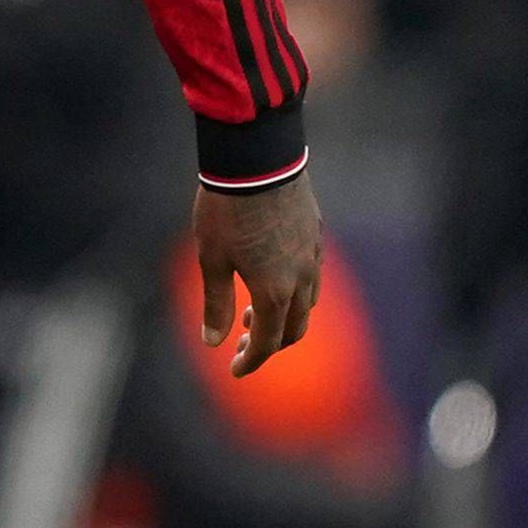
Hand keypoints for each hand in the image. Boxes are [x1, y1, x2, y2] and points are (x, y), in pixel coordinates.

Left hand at [190, 172, 323, 376]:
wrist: (258, 157)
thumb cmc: (227, 208)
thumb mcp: (212, 258)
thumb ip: (216, 303)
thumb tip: (212, 341)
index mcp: (275, 291)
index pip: (269, 342)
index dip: (251, 361)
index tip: (235, 370)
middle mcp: (302, 278)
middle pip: (294, 329)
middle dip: (270, 343)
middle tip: (244, 342)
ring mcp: (313, 256)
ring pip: (307, 303)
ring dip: (284, 317)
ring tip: (254, 310)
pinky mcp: (315, 234)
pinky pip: (313, 277)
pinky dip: (295, 292)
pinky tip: (274, 278)